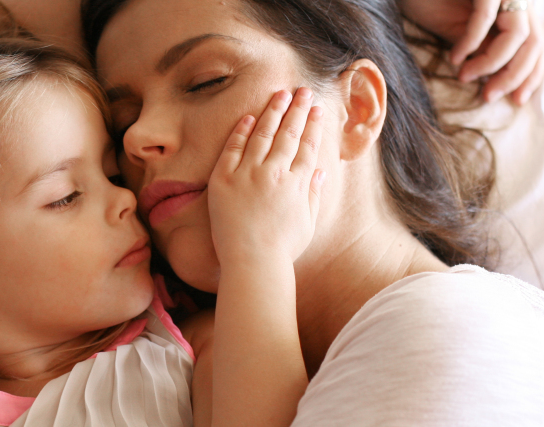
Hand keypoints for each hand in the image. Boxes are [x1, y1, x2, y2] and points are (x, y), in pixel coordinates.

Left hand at [207, 88, 324, 264]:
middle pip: (288, 133)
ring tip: (280, 94)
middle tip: (303, 90)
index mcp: (298, 183)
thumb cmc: (282, 249)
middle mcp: (275, 174)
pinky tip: (249, 117)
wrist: (252, 263)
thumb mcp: (307, 222)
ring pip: (263, 135)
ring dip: (273, 112)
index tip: (317, 108)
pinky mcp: (224, 180)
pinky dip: (241, 132)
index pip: (308, 145)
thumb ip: (313, 194)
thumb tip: (319, 171)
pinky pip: (233, 149)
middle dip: (297, 109)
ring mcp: (249, 175)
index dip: (313, 124)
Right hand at [399, 0, 543, 104]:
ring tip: (465, 77)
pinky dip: (470, 42)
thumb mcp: (467, 33)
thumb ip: (489, 49)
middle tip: (488, 97)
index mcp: (521, 7)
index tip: (517, 100)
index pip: (541, 46)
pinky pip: (484, 18)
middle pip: (536, 43)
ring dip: (491, 63)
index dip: (532, 75)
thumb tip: (502, 81)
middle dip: (514, 76)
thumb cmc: (435, 3)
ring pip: (517, 34)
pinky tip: (454, 58)